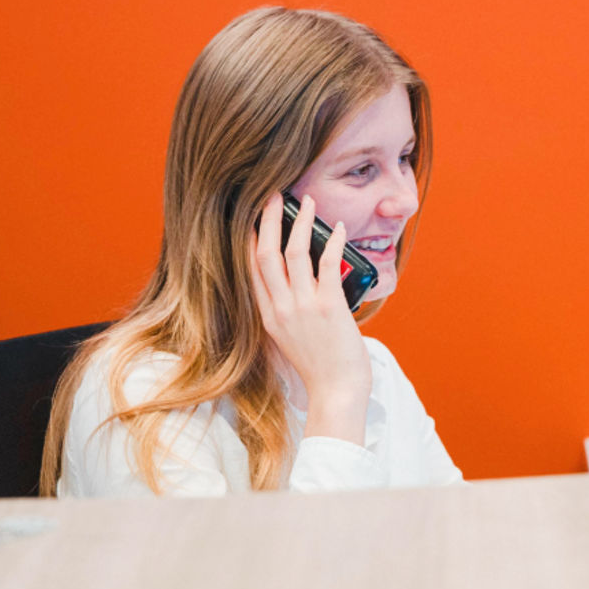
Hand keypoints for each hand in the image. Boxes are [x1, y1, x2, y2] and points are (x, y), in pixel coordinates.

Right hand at [250, 193, 371, 444]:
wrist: (336, 392)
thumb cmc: (321, 369)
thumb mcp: (292, 340)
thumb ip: (291, 313)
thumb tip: (305, 285)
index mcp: (269, 316)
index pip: (252, 269)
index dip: (251, 238)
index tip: (254, 217)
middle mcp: (281, 308)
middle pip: (265, 252)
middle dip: (268, 219)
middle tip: (274, 195)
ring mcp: (303, 306)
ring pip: (293, 251)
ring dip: (301, 221)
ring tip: (308, 202)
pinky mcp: (328, 306)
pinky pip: (327, 263)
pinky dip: (332, 241)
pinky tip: (337, 228)